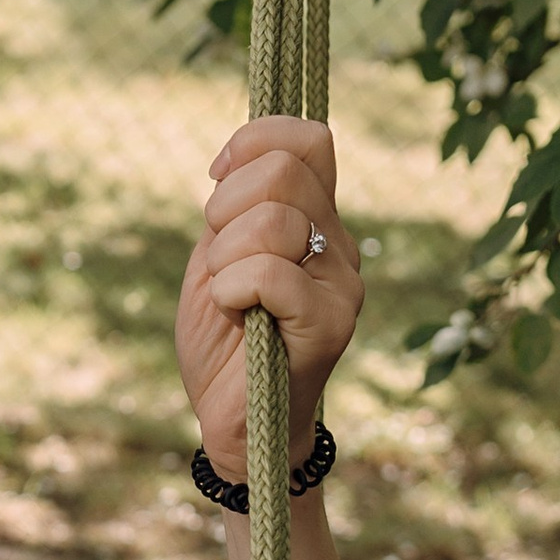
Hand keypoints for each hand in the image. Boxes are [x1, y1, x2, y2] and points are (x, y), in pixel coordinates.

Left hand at [174, 118, 360, 479]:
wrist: (238, 422)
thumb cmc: (227, 341)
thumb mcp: (217, 258)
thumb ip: (232, 208)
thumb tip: (236, 155)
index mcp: (317, 218)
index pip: (309, 138)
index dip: (253, 143)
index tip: (217, 180)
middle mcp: (340, 243)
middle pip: (282, 171)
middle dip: (224, 206)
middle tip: (220, 258)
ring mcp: (342, 283)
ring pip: (272, 221)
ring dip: (223, 258)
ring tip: (229, 296)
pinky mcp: (331, 324)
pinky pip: (270, 274)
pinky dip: (232, 289)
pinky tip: (236, 314)